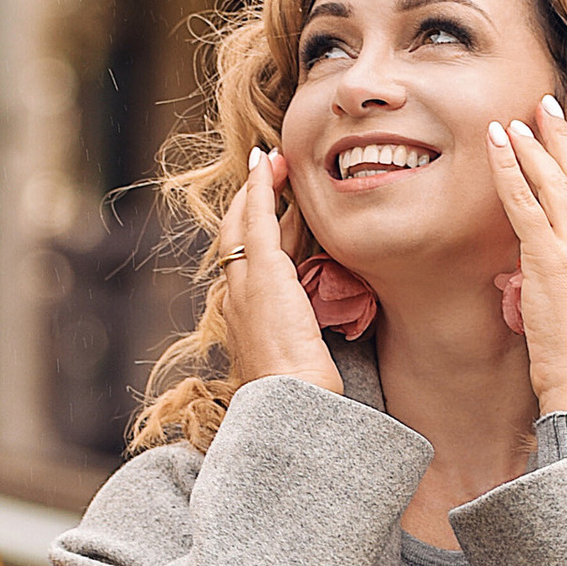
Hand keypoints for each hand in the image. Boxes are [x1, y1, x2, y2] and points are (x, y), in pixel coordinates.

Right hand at [216, 147, 344, 399]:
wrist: (291, 404)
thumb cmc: (303, 393)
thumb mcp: (304, 359)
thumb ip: (310, 333)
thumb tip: (329, 319)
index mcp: (248, 318)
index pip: (253, 263)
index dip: (261, 233)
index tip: (276, 211)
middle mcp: (237, 297)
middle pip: (238, 238)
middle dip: (252, 202)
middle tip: (268, 172)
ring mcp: (245, 284)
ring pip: (244, 224)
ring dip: (257, 188)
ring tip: (272, 161)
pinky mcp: (262, 274)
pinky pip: (256, 220)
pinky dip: (259, 189)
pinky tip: (267, 165)